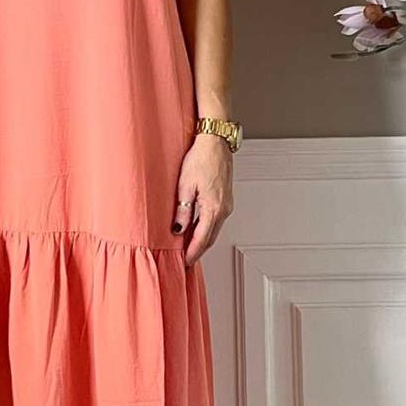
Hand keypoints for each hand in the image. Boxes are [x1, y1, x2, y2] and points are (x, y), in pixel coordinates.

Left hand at [172, 132, 233, 265]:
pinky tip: (196, 230)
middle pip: (210, 238)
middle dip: (197, 251)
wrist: (215, 142)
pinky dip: (206, 229)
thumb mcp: (185, 186)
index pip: (202, 239)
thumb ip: (183, 211)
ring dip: (202, 240)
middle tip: (185, 261)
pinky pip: (216, 220)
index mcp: (214, 209)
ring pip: (213, 230)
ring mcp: (227, 205)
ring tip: (188, 249)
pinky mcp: (226, 199)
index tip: (184, 263)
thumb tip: (178, 231)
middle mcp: (224, 209)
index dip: (192, 253)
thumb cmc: (200, 159)